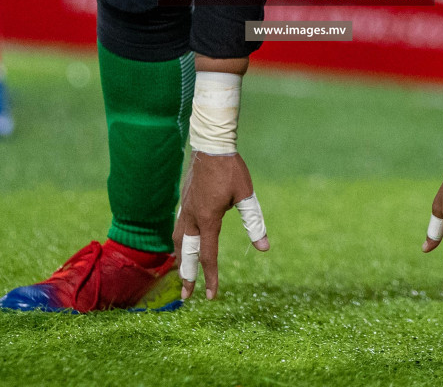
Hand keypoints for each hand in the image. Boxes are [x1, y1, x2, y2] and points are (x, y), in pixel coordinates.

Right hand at [173, 150, 269, 300]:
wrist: (211, 145)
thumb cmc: (231, 169)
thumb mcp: (246, 196)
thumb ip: (253, 222)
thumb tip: (264, 247)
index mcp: (207, 219)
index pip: (208, 255)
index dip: (210, 277)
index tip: (211, 296)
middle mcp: (192, 217)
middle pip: (186, 253)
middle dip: (186, 276)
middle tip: (186, 297)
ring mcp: (185, 208)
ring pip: (178, 240)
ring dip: (180, 260)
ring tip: (182, 274)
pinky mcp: (185, 200)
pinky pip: (178, 227)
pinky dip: (179, 242)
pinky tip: (182, 244)